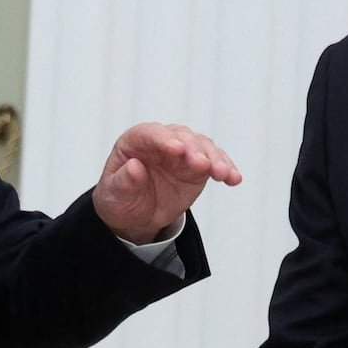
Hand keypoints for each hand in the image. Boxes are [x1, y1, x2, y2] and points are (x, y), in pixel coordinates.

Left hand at [93, 123, 240, 244]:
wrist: (135, 214)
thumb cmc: (120, 198)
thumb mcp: (114, 195)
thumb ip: (123, 181)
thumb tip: (134, 167)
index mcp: (135, 141)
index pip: (150, 133)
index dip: (163, 139)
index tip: (176, 149)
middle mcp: (162, 141)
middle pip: (181, 136)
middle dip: (193, 149)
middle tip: (202, 165)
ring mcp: (183, 152)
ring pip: (202, 146)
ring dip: (215, 158)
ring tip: (223, 173)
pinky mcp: (198, 166)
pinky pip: (215, 162)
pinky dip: (226, 168)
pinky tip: (233, 178)